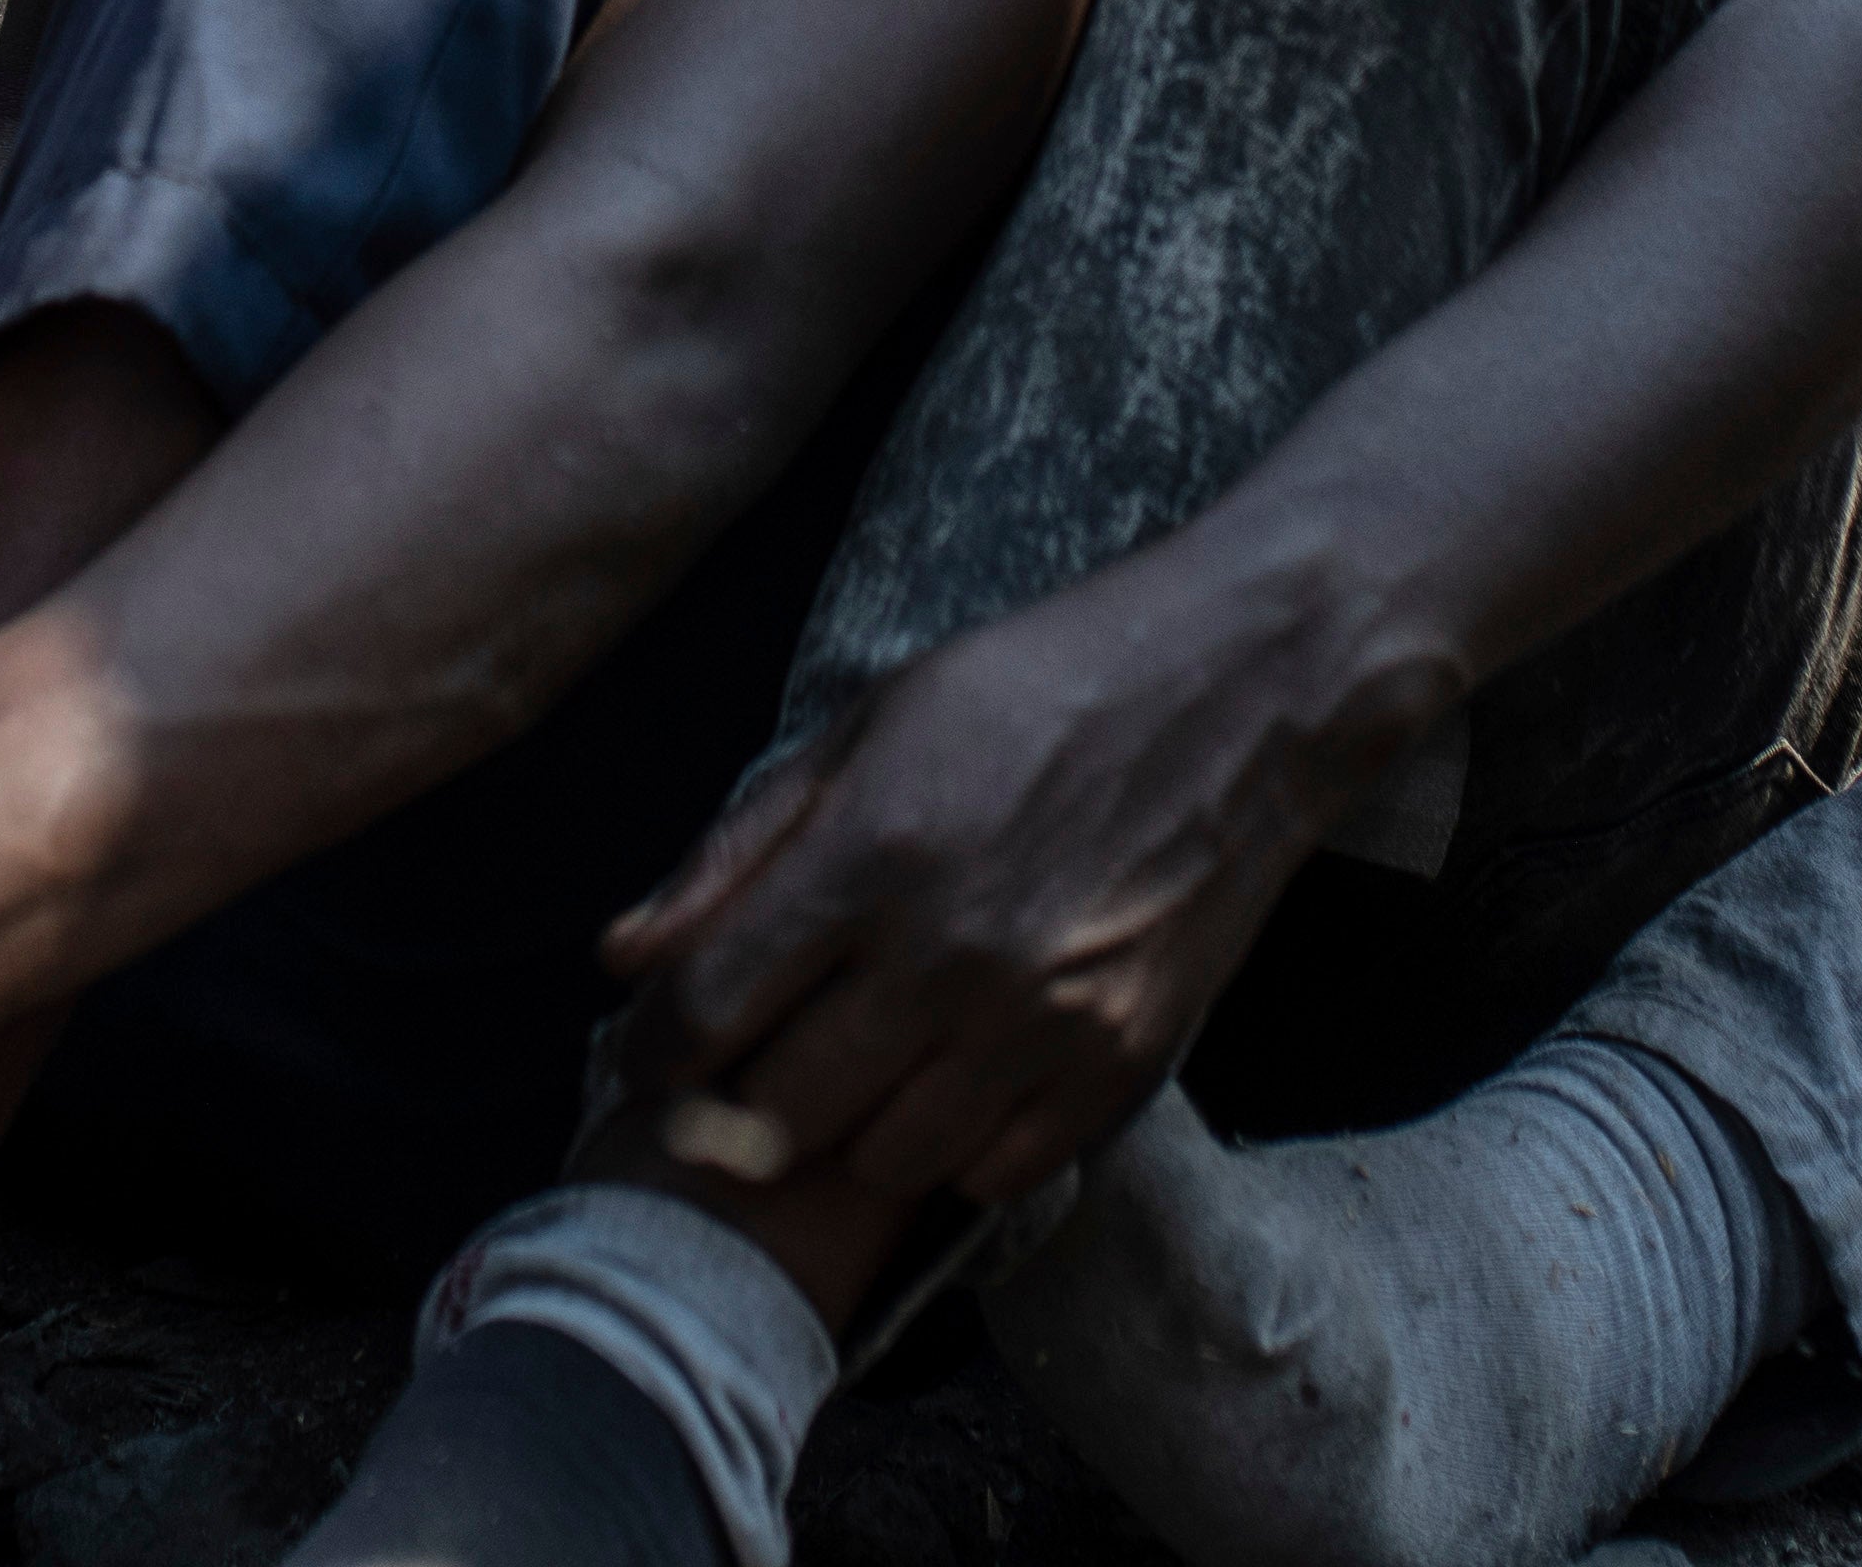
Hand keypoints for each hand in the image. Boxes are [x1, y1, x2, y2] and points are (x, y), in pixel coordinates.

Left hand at [595, 572, 1355, 1218]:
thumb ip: (739, 849)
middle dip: (733, 1100)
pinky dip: (948, 1149)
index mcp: (874, 854)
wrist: (1242, 693)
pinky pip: (990, 1175)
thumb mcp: (869, 725)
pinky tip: (945, 1079)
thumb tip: (620, 956)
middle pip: (780, 1108)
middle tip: (742, 1065)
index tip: (646, 1050)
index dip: (650, 1048)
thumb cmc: (1041, 686)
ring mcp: (1043, 1027)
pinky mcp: (1120, 1068)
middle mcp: (952, 957)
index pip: (707, 1009)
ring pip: (880, 1159)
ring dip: (842, 1129)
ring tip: (851, 1064)